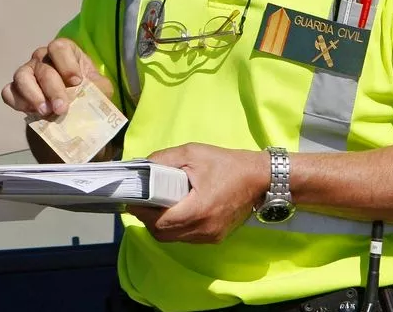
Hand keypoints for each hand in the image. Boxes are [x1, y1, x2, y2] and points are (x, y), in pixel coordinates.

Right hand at [1, 38, 113, 116]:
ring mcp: (27, 73)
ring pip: (22, 76)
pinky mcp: (15, 90)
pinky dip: (18, 102)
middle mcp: (42, 58)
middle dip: (53, 89)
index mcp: (64, 52)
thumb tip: (92, 93)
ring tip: (45, 112)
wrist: (74, 111)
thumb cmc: (87, 93)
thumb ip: (99, 88)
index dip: (67, 64)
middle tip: (61, 108)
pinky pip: (8, 92)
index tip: (77, 82)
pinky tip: (32, 112)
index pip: (59, 47)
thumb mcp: (100, 89)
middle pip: (43, 68)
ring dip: (33, 95)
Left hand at [127, 143, 266, 243]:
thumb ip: (164, 159)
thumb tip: (141, 167)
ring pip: (174, 238)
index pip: (160, 222)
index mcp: (199, 209)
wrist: (260, 178)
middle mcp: (204, 229)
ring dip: (161, 225)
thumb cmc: (227, 164)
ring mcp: (211, 236)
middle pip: (163, 234)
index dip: (142, 212)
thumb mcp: (192, 154)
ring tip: (157, 205)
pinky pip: (186, 237)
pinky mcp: (215, 238)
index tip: (132, 200)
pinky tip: (175, 210)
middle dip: (148, 220)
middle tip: (142, 202)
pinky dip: (175, 228)